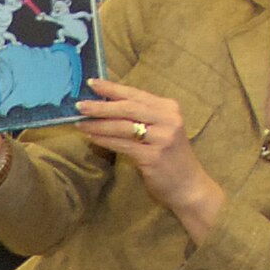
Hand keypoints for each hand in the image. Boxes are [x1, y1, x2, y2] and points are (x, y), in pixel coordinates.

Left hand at [76, 77, 224, 239]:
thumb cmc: (170, 157)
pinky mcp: (153, 157)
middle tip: (80, 105)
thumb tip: (106, 105)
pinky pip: (123, 145)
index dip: (112, 88)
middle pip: (128, 107)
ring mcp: (162, 138)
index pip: (136, 94)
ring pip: (123, 126)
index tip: (91, 83)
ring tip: (80, 123)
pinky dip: (105, 140)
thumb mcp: (161, 130)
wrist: (189, 186)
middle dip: (101, 106)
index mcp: (169, 108)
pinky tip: (92, 137)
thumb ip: (141, 116)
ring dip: (99, 124)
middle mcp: (168, 120)